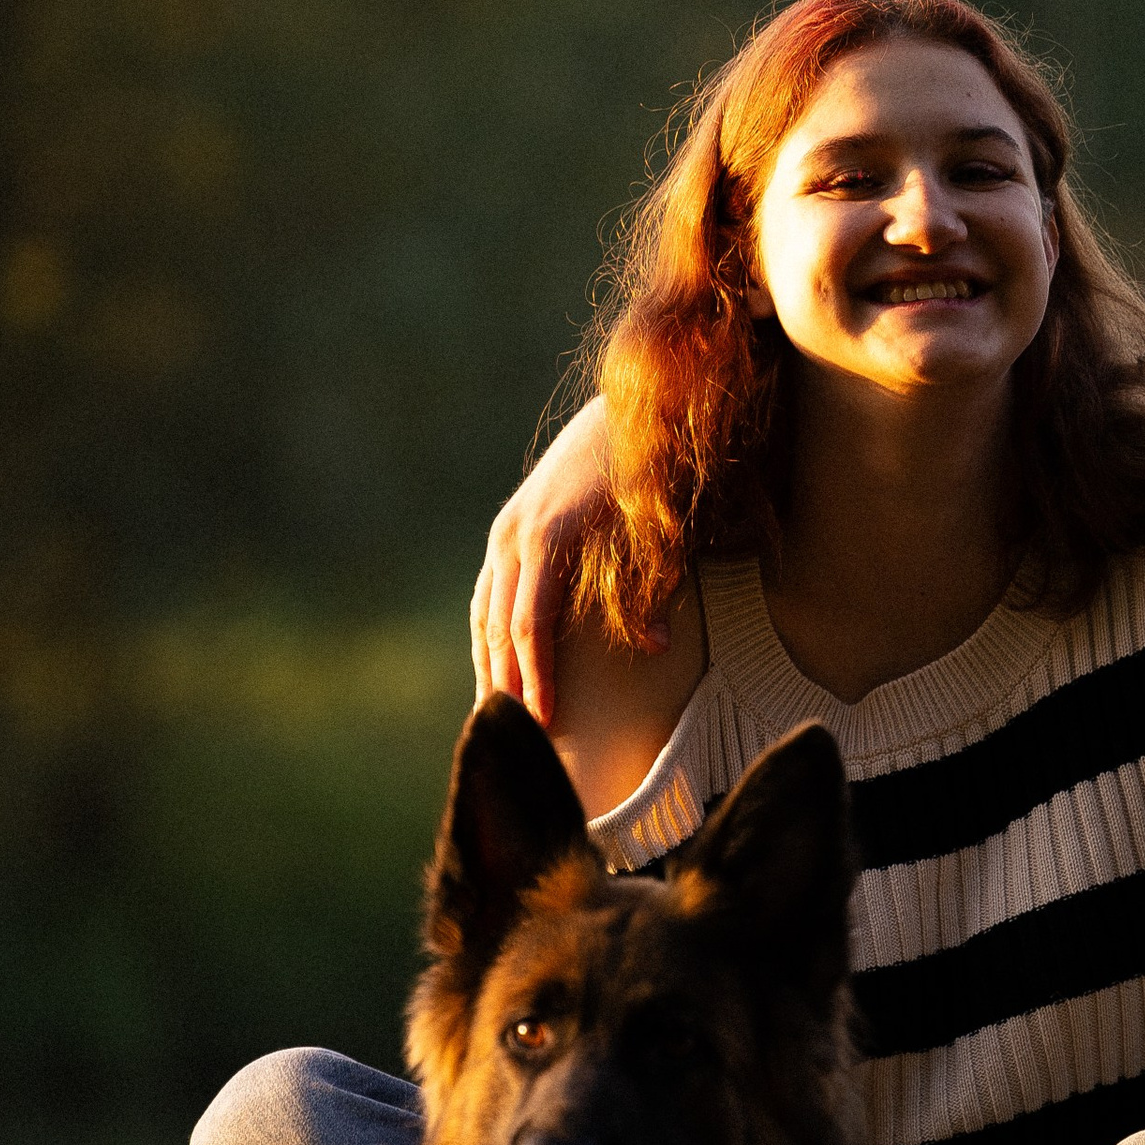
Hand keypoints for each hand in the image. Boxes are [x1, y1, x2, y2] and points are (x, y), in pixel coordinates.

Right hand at [469, 398, 635, 719]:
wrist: (630, 409)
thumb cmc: (651, 468)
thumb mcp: (659, 526)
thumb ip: (652, 588)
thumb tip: (658, 647)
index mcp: (546, 537)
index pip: (530, 625)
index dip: (536, 677)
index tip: (546, 722)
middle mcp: (514, 535)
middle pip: (498, 625)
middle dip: (505, 682)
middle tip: (513, 735)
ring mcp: (506, 530)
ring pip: (485, 611)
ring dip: (489, 663)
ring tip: (497, 714)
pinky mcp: (510, 528)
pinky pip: (490, 592)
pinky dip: (491, 632)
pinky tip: (496, 664)